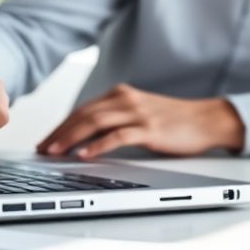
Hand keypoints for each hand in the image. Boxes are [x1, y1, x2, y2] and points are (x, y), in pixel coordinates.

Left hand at [37, 84, 244, 159]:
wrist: (207, 119)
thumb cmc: (174, 121)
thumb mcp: (140, 115)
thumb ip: (115, 121)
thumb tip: (86, 140)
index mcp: (120, 95)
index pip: (82, 110)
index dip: (61, 126)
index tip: (45, 140)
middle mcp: (125, 100)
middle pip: (83, 115)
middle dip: (59, 133)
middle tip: (42, 148)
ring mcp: (138, 113)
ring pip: (94, 123)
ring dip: (70, 138)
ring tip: (54, 152)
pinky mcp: (149, 129)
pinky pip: (117, 136)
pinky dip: (97, 146)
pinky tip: (84, 155)